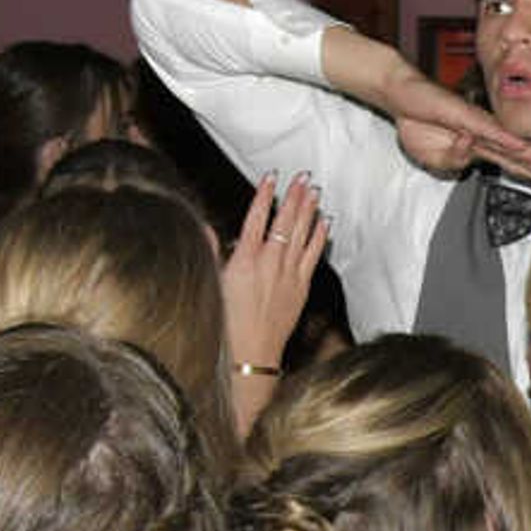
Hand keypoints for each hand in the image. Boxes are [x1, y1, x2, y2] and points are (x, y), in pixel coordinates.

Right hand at [221, 172, 328, 374]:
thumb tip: (206, 227)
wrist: (250, 353)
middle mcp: (269, 263)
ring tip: (314, 191)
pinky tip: (324, 223)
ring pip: (301, 234)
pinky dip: (319, 237)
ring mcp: (288, 274)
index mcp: (244, 260)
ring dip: (309, 210)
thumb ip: (211, 251)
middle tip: (302, 177)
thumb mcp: (212, 283)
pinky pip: (313, 255)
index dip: (264, 195)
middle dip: (294, 196)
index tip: (271, 178)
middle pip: (285, 221)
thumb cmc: (227, 323)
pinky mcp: (301, 287)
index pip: (256, 218)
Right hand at [384, 71, 530, 189]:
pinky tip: (521, 149)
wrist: (402, 99)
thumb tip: (469, 154)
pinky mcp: (464, 115)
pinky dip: (505, 141)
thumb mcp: (434, 159)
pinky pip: (488, 130)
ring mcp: (476, 124)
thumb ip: (454, 162)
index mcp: (479, 147)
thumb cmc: (419, 125)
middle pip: (518, 156)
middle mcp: (483, 135)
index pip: (511, 163)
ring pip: (509, 144)